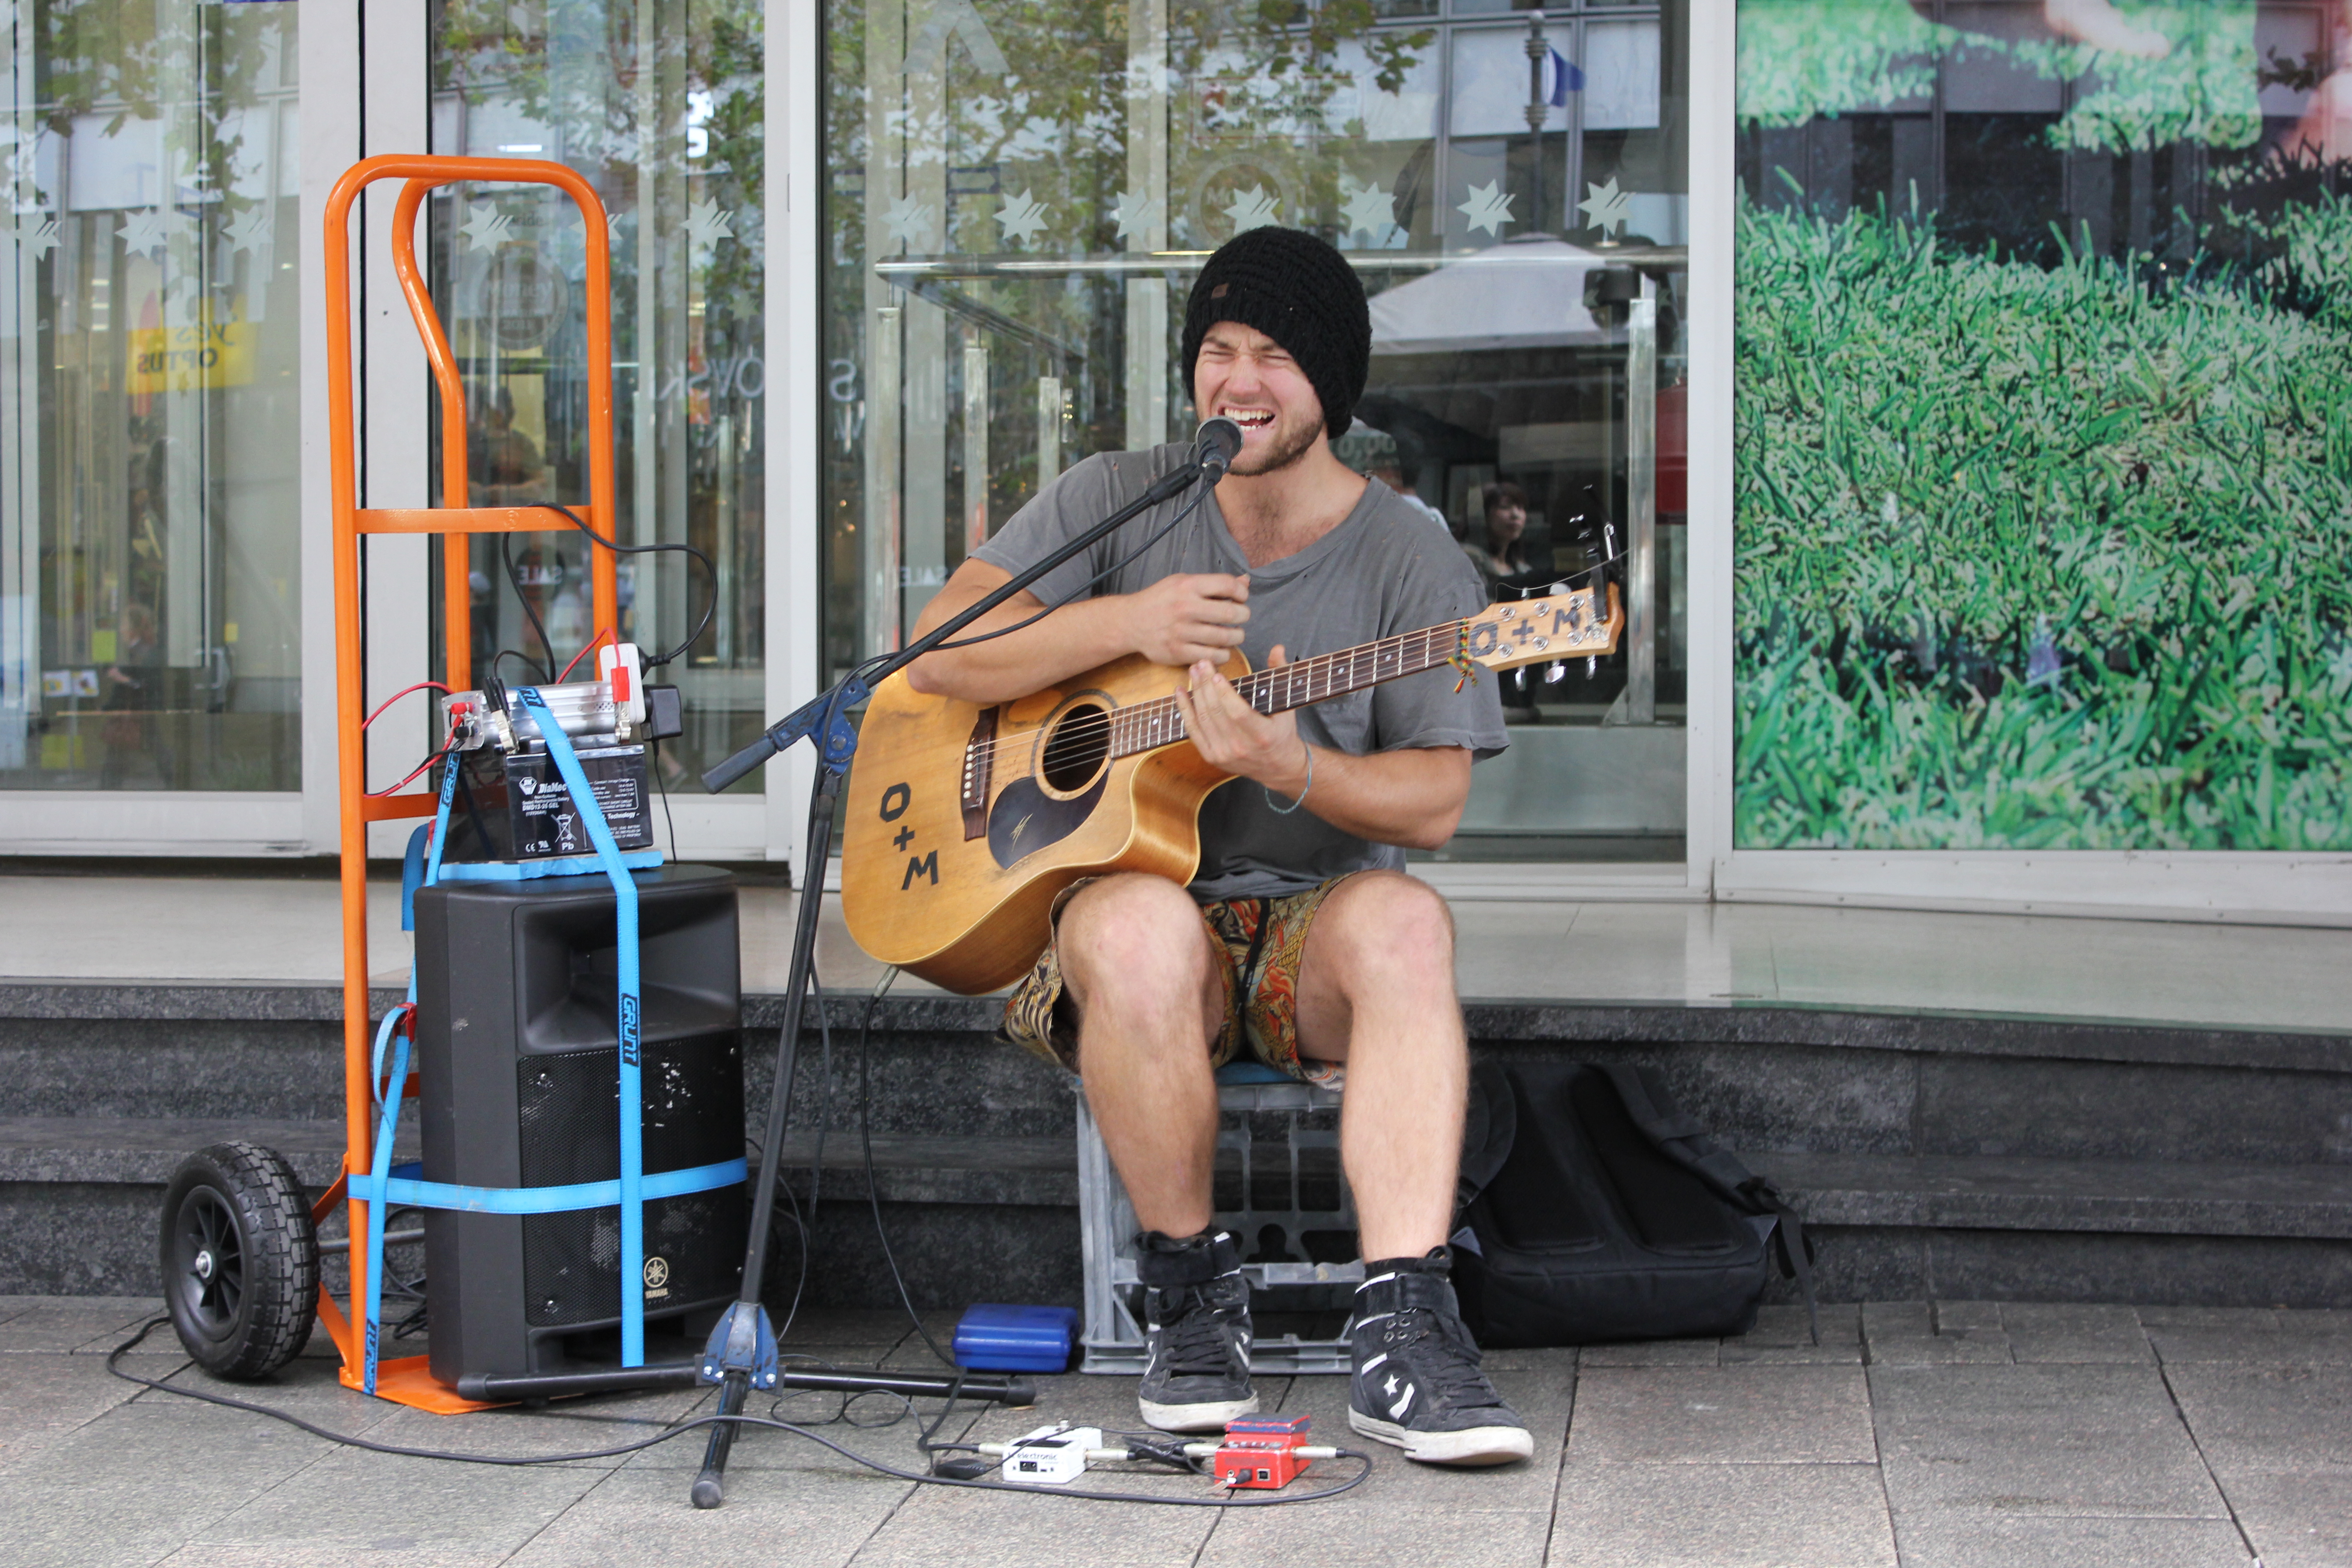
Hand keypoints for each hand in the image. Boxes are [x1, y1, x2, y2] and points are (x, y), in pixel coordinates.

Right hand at [1128, 574, 1249, 666]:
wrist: (1131, 622)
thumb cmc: (1161, 600)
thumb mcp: (1183, 582)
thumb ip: (1214, 584)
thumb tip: (1245, 581)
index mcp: (1188, 586)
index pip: (1228, 585)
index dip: (1242, 593)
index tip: (1241, 598)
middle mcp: (1185, 607)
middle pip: (1231, 613)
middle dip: (1243, 616)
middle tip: (1240, 618)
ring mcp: (1181, 632)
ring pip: (1225, 638)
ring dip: (1236, 637)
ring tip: (1234, 635)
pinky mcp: (1178, 653)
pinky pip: (1213, 656)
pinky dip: (1223, 654)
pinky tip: (1220, 649)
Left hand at [1177, 644, 1310, 796]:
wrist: (1277, 767)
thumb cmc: (1282, 733)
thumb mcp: (1288, 707)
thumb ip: (1281, 675)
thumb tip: (1277, 648)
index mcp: (1261, 736)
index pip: (1238, 713)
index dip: (1224, 693)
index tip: (1216, 675)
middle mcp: (1240, 748)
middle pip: (1216, 713)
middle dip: (1206, 685)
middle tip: (1201, 664)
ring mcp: (1223, 754)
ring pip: (1203, 719)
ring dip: (1195, 692)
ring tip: (1193, 672)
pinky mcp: (1211, 757)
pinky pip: (1193, 730)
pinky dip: (1185, 710)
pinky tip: (1181, 692)